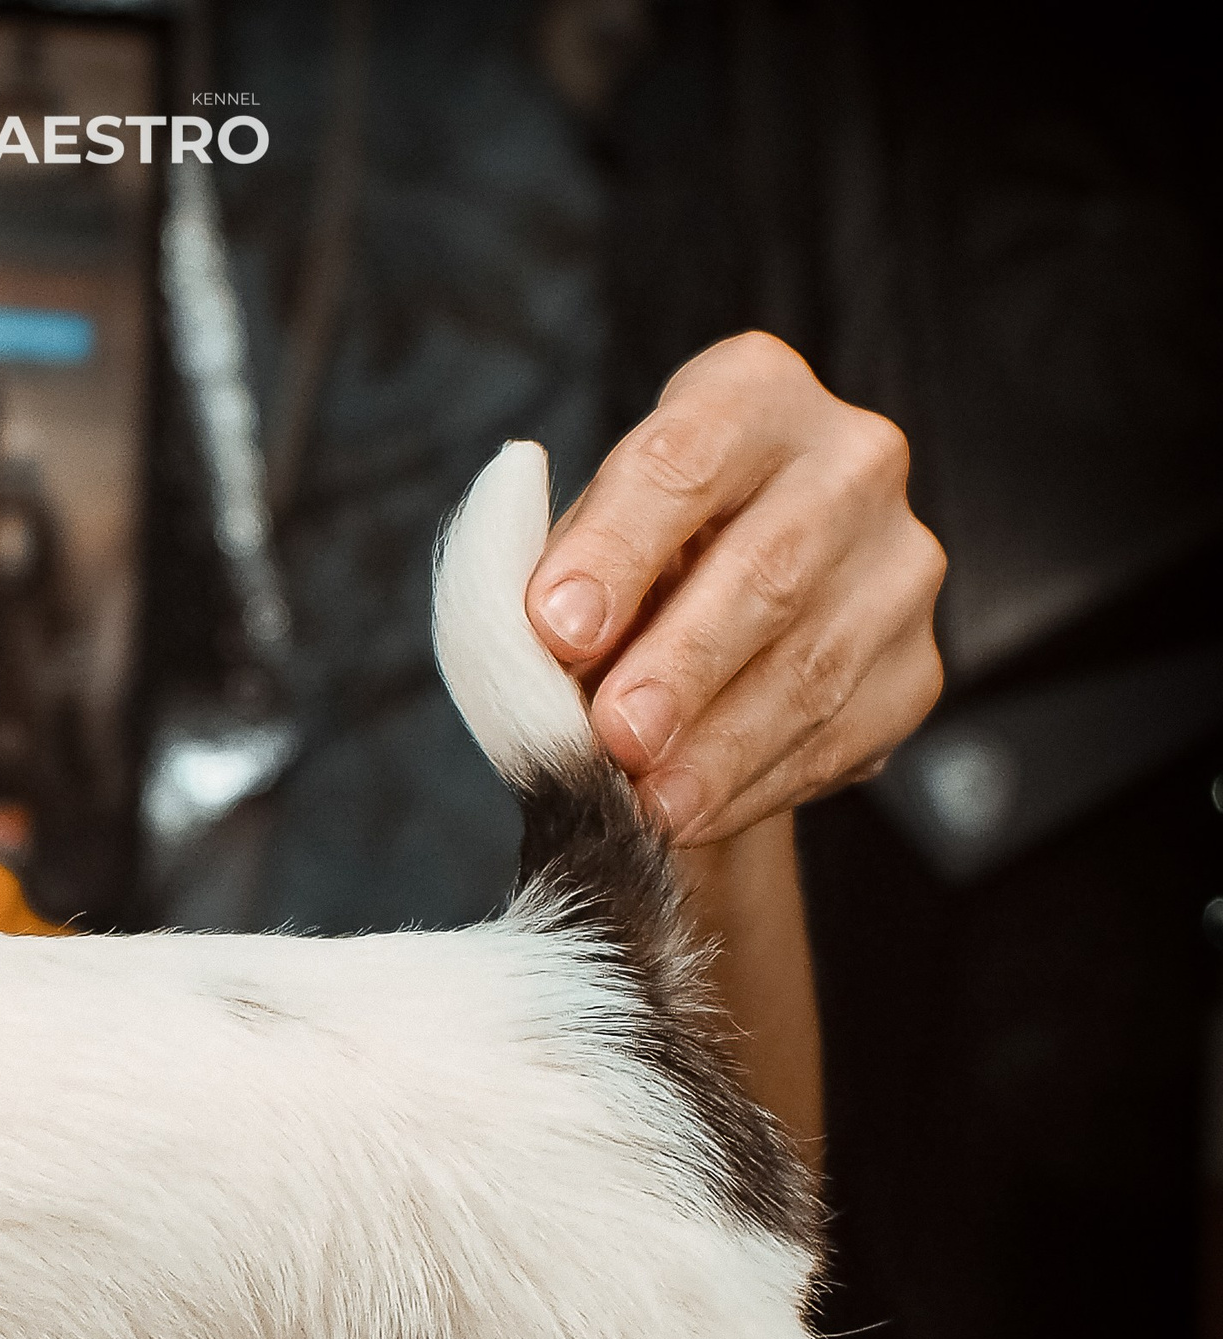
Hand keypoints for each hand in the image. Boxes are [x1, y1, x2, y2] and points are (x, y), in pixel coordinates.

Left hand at [525, 333, 946, 844]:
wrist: (701, 641)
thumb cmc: (619, 577)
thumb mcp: (569, 555)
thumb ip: (553, 588)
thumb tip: (552, 650)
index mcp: (748, 393)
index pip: (682, 457)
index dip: (618, 546)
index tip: (556, 627)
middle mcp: (848, 457)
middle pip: (768, 564)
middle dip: (682, 662)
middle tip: (614, 735)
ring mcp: (900, 562)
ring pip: (813, 663)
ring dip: (720, 747)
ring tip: (647, 803)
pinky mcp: (918, 665)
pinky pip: (842, 735)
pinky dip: (756, 784)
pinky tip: (692, 813)